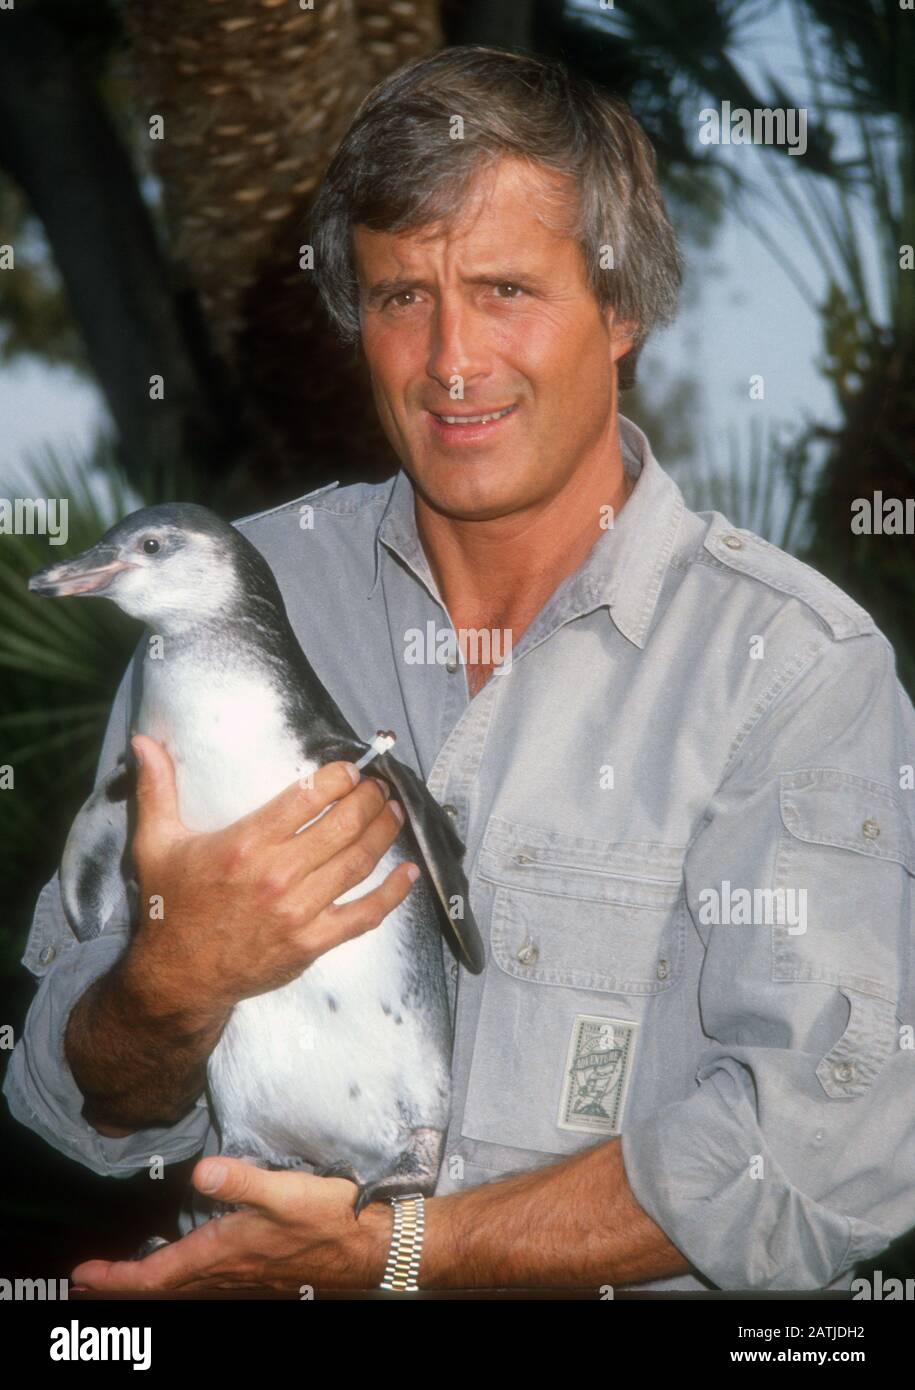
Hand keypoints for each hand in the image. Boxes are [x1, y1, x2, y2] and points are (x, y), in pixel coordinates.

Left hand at [70, 1157, 393, 1292]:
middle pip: (163, 1287)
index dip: (116, 1277)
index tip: (83, 1275)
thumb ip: (240, 1179)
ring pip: (184, 1287)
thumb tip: (199, 1172)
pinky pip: (205, 1282)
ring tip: (127, 1274)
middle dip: (124, 1285)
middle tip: (89, 1281)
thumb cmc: (328, 1217)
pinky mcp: (257, 1271)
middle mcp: (226, 1271)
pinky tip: (188, 1264)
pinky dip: (181, 1277)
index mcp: (222, 1253)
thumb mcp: (284, 1190)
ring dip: (150, 1282)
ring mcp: (242, 1276)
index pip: (156, 1275)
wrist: (367, 1244)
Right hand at [124, 735, 417, 1016]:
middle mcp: (277, 874)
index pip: (308, 796)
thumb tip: (144, 742)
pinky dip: (392, 893)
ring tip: (395, 813)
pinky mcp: (313, 942)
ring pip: (358, 862)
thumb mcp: (156, 843)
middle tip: (381, 788)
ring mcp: (299, 910)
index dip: (338, 777)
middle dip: (370, 799)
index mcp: (245, 843)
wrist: (179, 979)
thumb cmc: (171, 907)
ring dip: (384, 833)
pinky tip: (409, 874)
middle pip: (342, 824)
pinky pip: (364, 915)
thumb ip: (156, 789)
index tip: (351, 770)